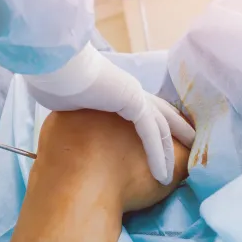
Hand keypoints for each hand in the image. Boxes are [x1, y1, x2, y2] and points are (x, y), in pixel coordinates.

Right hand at [26, 43, 194, 184]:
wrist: (54, 65)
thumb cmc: (52, 81)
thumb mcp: (65, 99)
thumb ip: (74, 110)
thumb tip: (66, 118)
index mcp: (113, 87)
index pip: (140, 107)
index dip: (153, 121)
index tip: (161, 136)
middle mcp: (128, 90)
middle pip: (161, 114)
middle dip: (177, 130)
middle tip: (189, 147)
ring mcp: (133, 94)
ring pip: (162, 126)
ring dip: (173, 150)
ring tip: (184, 170)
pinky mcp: (133, 102)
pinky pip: (152, 134)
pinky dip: (158, 156)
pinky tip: (164, 176)